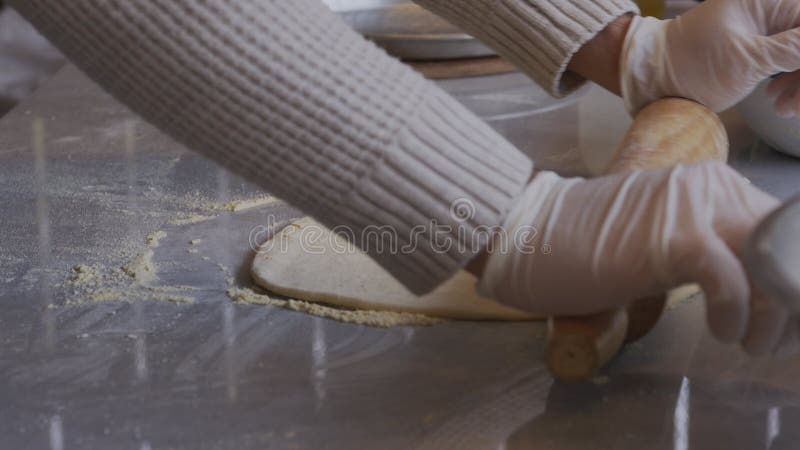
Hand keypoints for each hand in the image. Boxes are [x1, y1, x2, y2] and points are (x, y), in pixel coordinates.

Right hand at [477, 162, 784, 354]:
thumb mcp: (661, 241)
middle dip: (791, 299)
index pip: (783, 227)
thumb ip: (708, 246)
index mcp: (711, 185)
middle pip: (788, 242)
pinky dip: (737, 315)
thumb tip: (756, 284)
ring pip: (773, 260)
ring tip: (750, 343)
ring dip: (774, 315)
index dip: (790, 276)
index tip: (781, 318)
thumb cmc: (584, 247)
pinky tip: (721, 332)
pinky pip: (734, 280)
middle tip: (771, 339)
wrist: (528, 237)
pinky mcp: (673, 239)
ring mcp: (693, 209)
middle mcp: (711, 186)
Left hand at [621, 0, 799, 113]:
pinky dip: (789, 84)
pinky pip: (788, 65)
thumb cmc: (689, 64)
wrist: (653, 78)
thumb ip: (790, 50)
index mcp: (767, 1)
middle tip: (794, 105)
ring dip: (799, 83)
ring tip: (783, 108)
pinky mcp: (758, 52)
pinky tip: (778, 102)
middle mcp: (769, 12)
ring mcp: (765, 32)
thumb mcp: (745, 59)